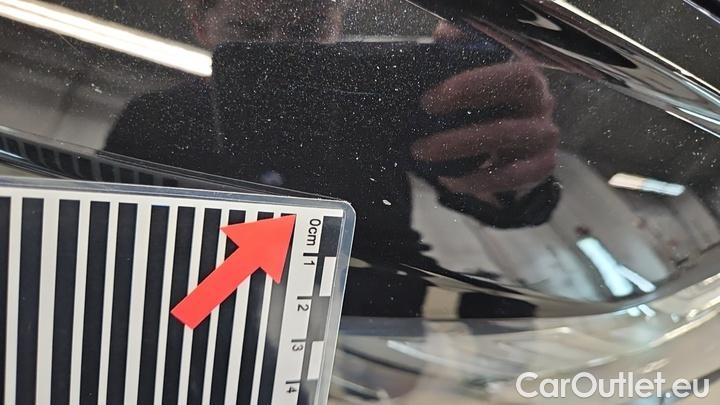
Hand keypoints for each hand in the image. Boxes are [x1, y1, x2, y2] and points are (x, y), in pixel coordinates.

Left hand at [411, 24, 558, 204]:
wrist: (515, 124)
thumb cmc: (490, 91)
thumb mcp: (477, 63)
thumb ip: (462, 45)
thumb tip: (444, 35)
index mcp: (529, 78)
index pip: (515, 78)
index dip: (476, 86)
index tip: (433, 98)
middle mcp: (543, 108)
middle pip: (507, 127)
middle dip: (459, 137)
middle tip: (419, 141)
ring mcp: (544, 140)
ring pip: (506, 157)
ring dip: (461, 158)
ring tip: (424, 157)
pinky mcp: (540, 166)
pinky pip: (510, 180)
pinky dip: (477, 182)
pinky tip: (449, 180)